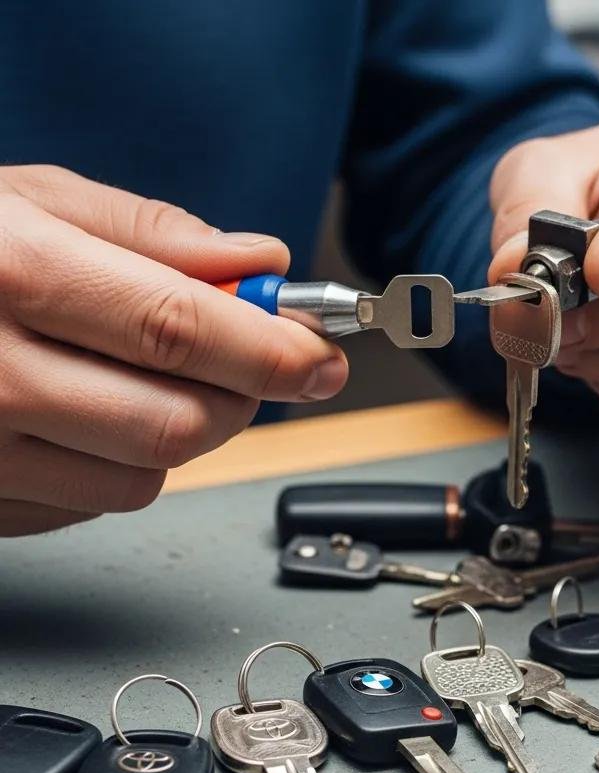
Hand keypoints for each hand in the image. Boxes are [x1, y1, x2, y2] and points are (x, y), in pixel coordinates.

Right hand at [0, 165, 347, 535]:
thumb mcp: (27, 201)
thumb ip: (151, 233)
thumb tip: (259, 264)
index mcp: (7, 275)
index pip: (176, 328)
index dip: (272, 350)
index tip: (323, 356)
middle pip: (179, 421)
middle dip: (244, 396)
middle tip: (256, 364)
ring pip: (147, 474)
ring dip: (183, 431)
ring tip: (145, 376)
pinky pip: (94, 501)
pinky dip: (122, 462)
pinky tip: (90, 414)